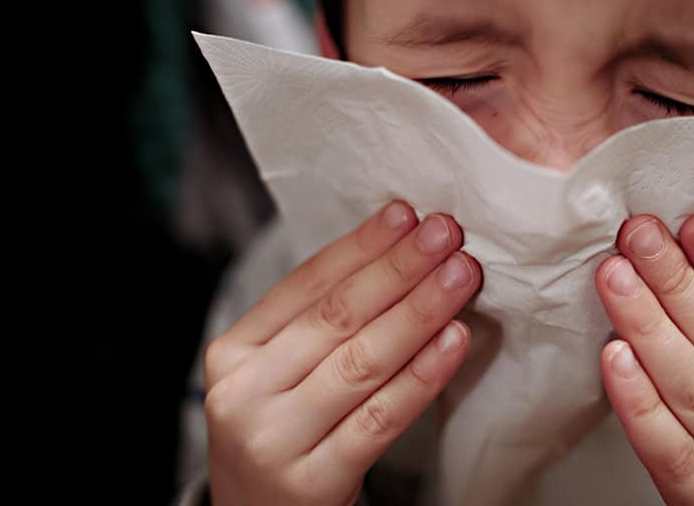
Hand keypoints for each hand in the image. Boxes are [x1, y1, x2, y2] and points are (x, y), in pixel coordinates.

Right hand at [203, 202, 480, 504]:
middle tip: (445, 234)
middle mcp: (244, 391)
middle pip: (335, 317)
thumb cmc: (281, 435)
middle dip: (398, 269)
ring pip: (360, 362)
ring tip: (459, 276)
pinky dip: (422, 377)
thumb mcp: (277, 375)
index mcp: (233, 351)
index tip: (406, 214)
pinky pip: (379, 419)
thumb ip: (319, 325)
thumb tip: (396, 254)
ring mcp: (274, 439)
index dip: (360, 247)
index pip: (304, 285)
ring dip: (419, 312)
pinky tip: (454, 342)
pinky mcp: (311, 482)